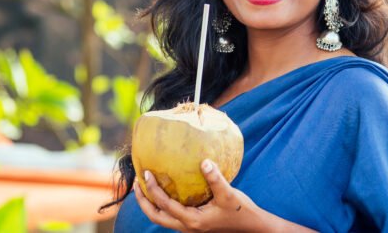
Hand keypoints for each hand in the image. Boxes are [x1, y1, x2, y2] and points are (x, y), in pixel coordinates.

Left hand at [134, 159, 260, 232]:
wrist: (250, 228)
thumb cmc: (240, 212)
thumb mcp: (229, 195)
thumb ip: (216, 178)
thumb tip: (204, 161)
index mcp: (192, 221)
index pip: (165, 205)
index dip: (152, 189)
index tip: (146, 173)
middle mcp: (187, 227)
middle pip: (156, 216)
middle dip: (143, 201)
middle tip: (136, 184)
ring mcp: (189, 227)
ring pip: (162, 218)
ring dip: (151, 204)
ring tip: (145, 187)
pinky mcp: (194, 224)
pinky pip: (171, 215)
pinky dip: (163, 204)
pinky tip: (167, 190)